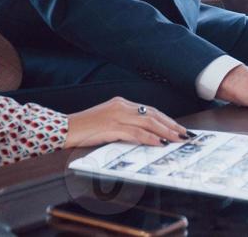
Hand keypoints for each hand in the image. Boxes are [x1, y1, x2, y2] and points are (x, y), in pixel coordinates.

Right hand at [65, 96, 190, 148]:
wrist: (63, 129)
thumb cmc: (84, 128)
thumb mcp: (107, 123)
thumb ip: (124, 125)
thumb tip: (144, 136)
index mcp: (121, 103)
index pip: (149, 110)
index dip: (165, 119)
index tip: (177, 127)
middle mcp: (121, 106)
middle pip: (153, 114)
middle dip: (171, 125)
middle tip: (184, 134)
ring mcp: (116, 115)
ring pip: (148, 123)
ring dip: (165, 132)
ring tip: (177, 139)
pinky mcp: (111, 126)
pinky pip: (135, 133)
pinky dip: (149, 138)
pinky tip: (158, 143)